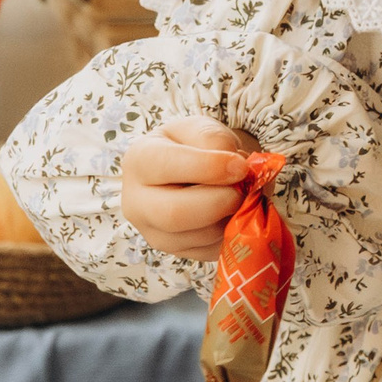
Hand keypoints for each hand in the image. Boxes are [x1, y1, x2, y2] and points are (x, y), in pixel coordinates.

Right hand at [120, 115, 256, 261]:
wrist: (190, 171)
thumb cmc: (194, 146)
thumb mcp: (201, 128)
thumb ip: (215, 139)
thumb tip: (236, 167)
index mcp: (139, 160)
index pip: (166, 166)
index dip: (209, 167)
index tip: (241, 166)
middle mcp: (137, 202)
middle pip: (174, 214)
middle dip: (220, 202)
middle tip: (244, 189)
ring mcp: (154, 233)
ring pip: (200, 236)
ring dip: (232, 217)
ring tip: (242, 197)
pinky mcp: (178, 253)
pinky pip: (213, 250)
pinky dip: (235, 233)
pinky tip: (235, 213)